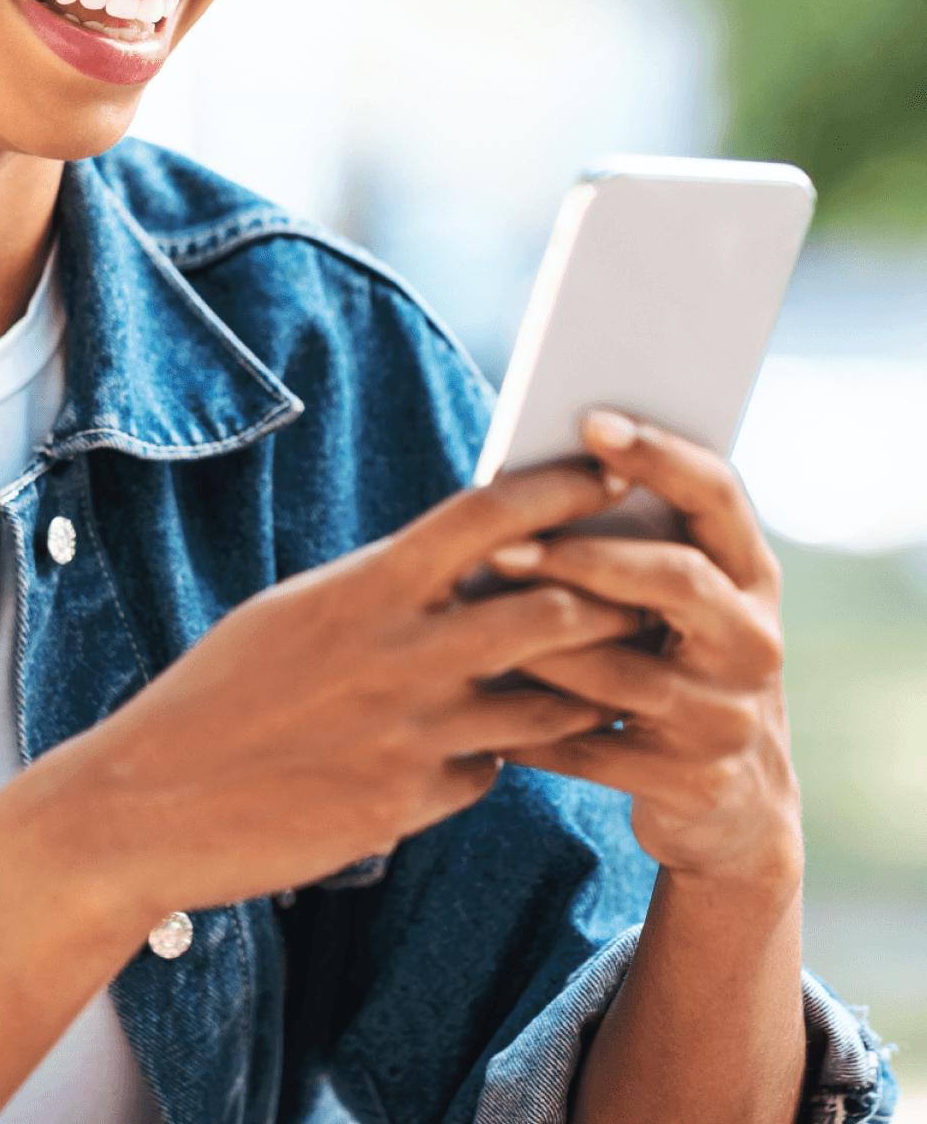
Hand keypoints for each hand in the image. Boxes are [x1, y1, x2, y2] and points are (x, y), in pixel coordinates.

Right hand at [21, 462, 644, 923]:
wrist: (150, 802)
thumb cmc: (219, 694)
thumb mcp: (294, 614)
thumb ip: (378, 589)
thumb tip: (445, 564)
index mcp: (366, 585)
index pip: (487, 518)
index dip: (560, 491)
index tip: (613, 471)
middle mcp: (399, 651)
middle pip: (550, 606)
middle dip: (614, 596)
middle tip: (663, 586)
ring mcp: (410, 731)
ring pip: (547, 699)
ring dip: (588, 685)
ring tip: (629, 672)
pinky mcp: (409, 802)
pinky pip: (495, 767)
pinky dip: (511, 754)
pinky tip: (518, 749)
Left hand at [488, 412, 801, 889]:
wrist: (737, 804)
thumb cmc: (672, 661)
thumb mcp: (676, 601)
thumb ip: (632, 542)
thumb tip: (521, 473)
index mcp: (751, 573)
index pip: (716, 493)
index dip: (659, 453)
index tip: (591, 421)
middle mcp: (756, 639)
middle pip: (676, 578)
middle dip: (580, 558)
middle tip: (500, 547)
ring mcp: (731, 717)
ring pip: (620, 671)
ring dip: (538, 647)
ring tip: (470, 625)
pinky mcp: (695, 782)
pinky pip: (592, 745)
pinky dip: (529, 726)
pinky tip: (474, 705)